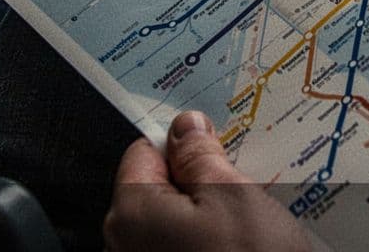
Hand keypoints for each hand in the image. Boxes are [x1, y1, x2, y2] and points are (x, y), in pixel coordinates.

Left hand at [104, 111, 310, 251]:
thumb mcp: (232, 194)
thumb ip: (200, 155)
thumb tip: (184, 128)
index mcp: (131, 212)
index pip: (143, 151)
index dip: (183, 146)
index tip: (215, 149)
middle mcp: (123, 247)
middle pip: (157, 191)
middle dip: (198, 185)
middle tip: (240, 193)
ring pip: (172, 224)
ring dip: (206, 219)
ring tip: (246, 230)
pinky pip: (180, 250)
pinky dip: (206, 245)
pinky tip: (238, 251)